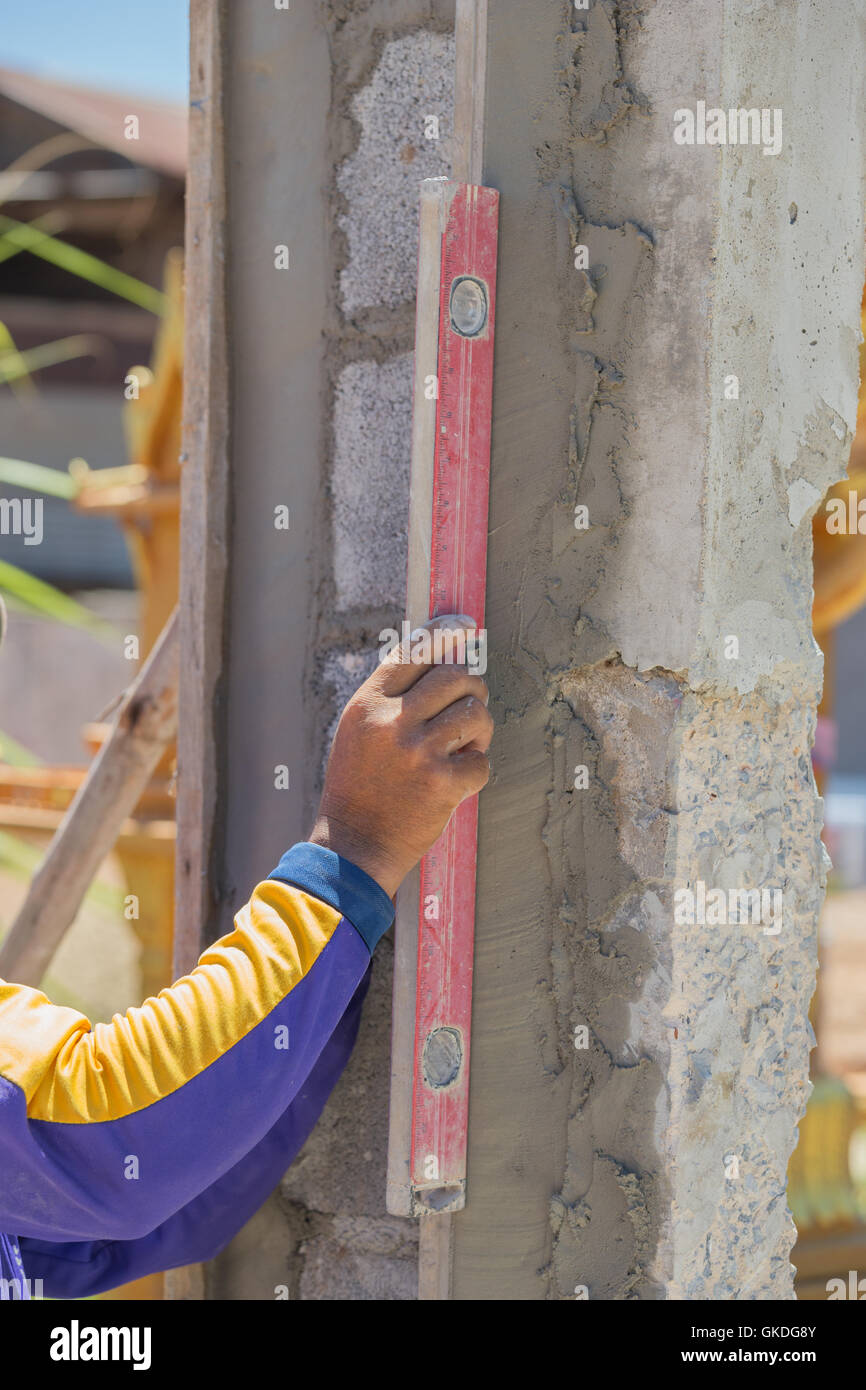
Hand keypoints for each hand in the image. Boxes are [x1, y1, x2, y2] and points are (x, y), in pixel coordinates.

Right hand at [308, 615, 492, 896]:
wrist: (352, 846)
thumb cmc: (359, 785)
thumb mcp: (359, 731)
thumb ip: (393, 697)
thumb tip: (444, 656)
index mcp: (367, 704)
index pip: (413, 650)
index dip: (444, 632)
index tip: (466, 626)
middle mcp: (391, 722)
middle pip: (456, 676)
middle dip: (472, 688)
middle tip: (469, 707)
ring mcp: (417, 752)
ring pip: (476, 713)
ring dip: (479, 729)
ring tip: (464, 747)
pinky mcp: (441, 783)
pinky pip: (482, 761)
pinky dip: (475, 770)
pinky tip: (456, 780)